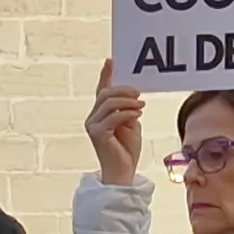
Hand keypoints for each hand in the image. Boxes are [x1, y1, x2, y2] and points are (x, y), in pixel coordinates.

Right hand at [87, 60, 145, 183]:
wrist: (123, 172)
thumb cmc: (126, 151)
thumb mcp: (131, 124)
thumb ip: (128, 110)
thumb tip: (133, 99)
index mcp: (99, 115)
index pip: (101, 91)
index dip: (105, 75)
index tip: (111, 60)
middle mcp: (92, 118)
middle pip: (105, 94)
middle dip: (123, 90)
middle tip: (139, 93)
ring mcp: (93, 126)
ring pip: (109, 102)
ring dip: (127, 101)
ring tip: (141, 105)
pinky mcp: (97, 133)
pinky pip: (113, 116)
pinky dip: (128, 113)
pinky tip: (138, 114)